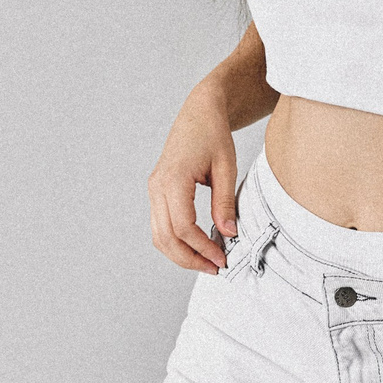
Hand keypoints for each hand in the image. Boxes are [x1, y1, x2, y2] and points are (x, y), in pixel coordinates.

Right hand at [148, 83, 239, 272]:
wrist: (198, 114)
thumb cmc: (213, 135)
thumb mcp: (226, 167)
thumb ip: (225, 202)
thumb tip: (228, 233)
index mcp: (173, 179)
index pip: (183, 227)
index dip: (203, 248)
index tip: (222, 259)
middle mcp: (157, 187)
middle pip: (166, 237)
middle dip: (190, 259)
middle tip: (215, 268)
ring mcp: (154, 191)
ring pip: (159, 236)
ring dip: (181, 255)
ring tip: (207, 263)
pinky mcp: (157, 193)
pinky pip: (160, 226)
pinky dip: (176, 242)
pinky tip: (197, 248)